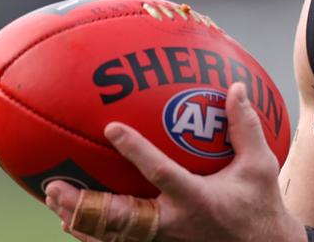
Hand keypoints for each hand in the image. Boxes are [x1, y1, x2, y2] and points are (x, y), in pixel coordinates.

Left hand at [45, 83, 305, 241]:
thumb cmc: (260, 205)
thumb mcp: (259, 166)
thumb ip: (246, 127)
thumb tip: (237, 87)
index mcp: (195, 200)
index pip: (160, 173)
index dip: (136, 151)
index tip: (111, 128)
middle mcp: (172, 224)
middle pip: (119, 217)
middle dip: (85, 203)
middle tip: (55, 185)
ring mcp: (162, 241)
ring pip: (112, 235)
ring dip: (81, 218)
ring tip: (53, 199)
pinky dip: (92, 234)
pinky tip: (70, 221)